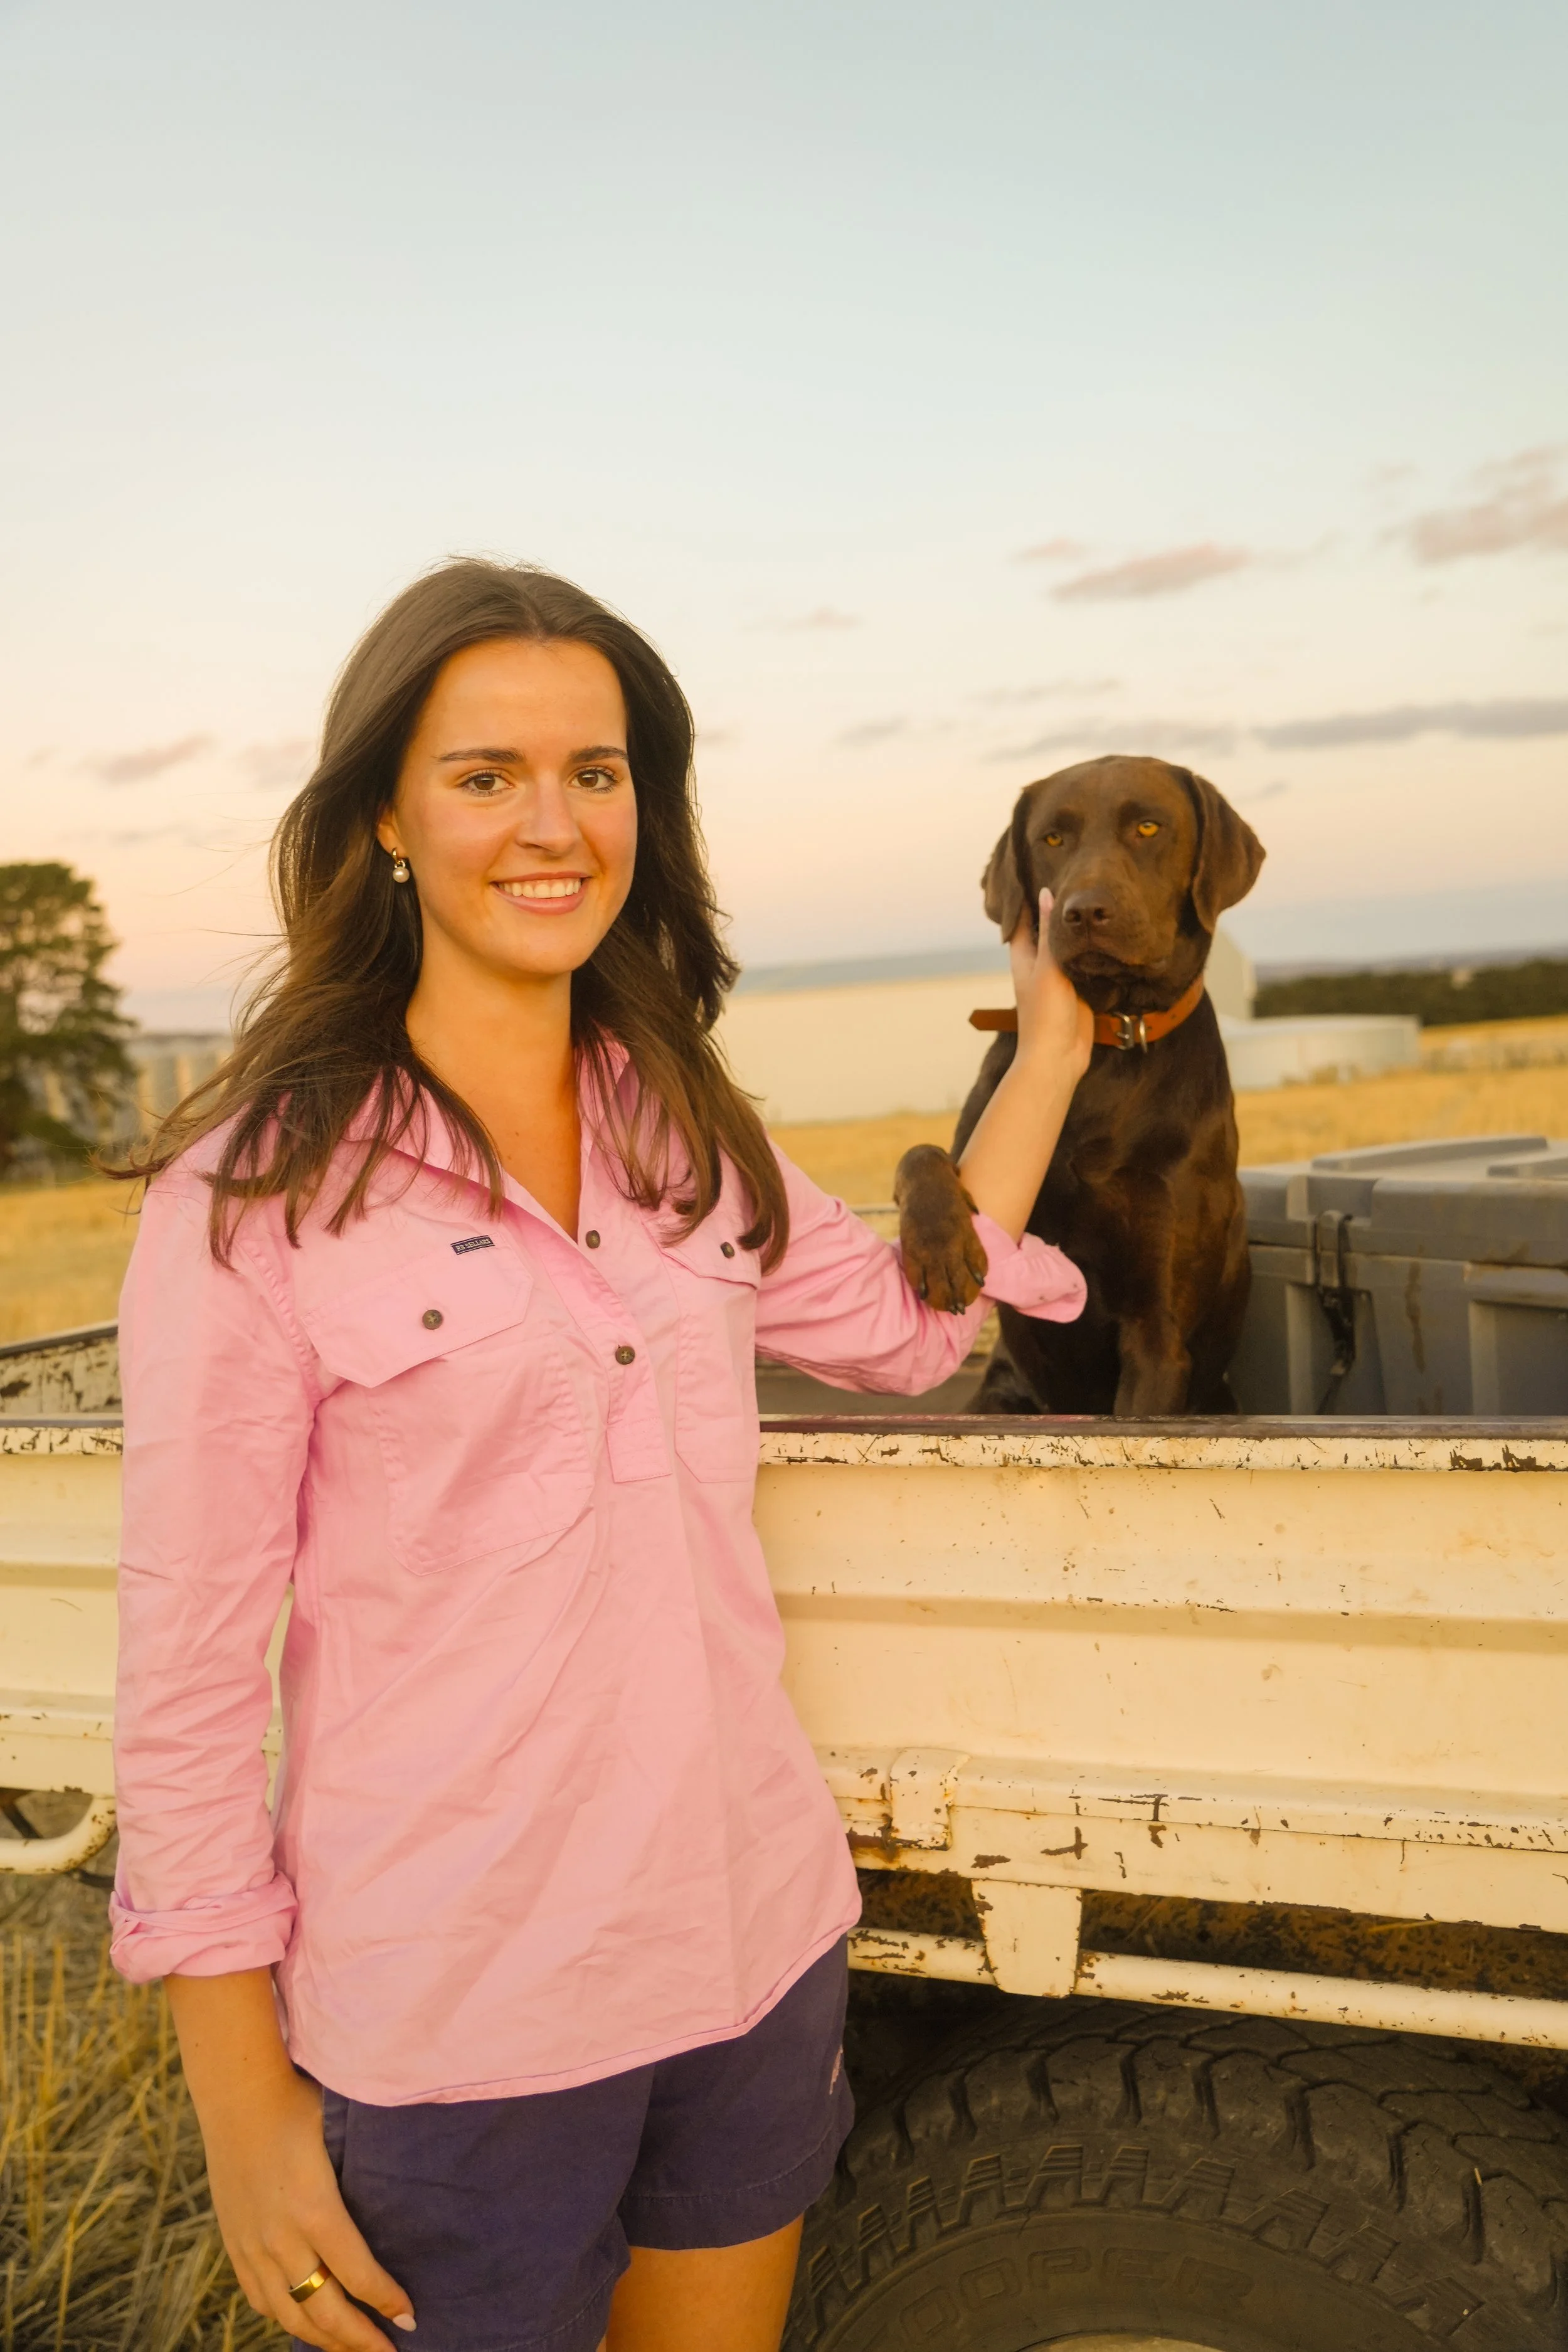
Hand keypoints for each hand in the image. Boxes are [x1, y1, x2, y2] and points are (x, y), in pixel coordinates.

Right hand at [201, 2063, 414, 2347]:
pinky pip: (261, 2299)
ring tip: (352, 2349)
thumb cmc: (300, 2105)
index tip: (410, 2317)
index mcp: (316, 2209)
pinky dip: (287, 2318)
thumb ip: (371, 2169)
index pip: (359, 2275)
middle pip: (324, 2310)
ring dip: (324, 2339)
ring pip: (291, 2314)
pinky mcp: (235, 2246)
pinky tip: (306, 2323)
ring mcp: (254, 2247)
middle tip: (390, 2351)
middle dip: (360, 2339)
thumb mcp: (344, 2134)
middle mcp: (282, 2238)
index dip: (386, 2302)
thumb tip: (416, 2186)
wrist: (238, 2095)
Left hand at [1008, 893, 1092, 1077]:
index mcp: (1024, 958)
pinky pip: (1087, 965)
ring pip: (1070, 947)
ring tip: (1095, 900)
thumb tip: (1047, 893)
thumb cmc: (1045, 1013)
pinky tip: (1109, 934)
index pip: (1021, 919)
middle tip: (1077, 880)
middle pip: (1048, 931)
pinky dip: (1095, 951)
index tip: (1038, 871)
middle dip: (1059, 910)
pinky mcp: (1081, 990)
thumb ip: (1050, 931)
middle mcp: (1041, 965)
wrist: (1059, 1057)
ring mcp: (1061, 978)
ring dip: (1079, 931)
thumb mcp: (1047, 967)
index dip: (1028, 897)